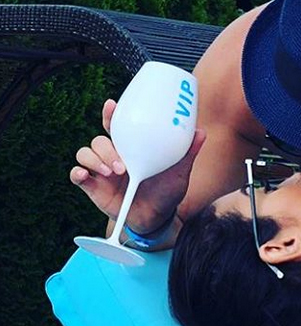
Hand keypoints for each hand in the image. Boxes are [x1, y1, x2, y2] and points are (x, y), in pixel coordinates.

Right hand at [70, 99, 206, 231]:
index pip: (117, 126)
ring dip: (94, 160)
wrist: (157, 219)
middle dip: (106, 148)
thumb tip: (200, 132)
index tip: (112, 105)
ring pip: (85, 153)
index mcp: (131, 148)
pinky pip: (76, 175)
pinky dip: (77, 172)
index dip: (111, 114)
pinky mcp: (93, 187)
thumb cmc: (166, 192)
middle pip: (99, 140)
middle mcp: (113, 156)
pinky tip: (85, 175)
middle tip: (122, 166)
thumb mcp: (179, 173)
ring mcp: (101, 171)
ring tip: (113, 173)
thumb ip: (187, 153)